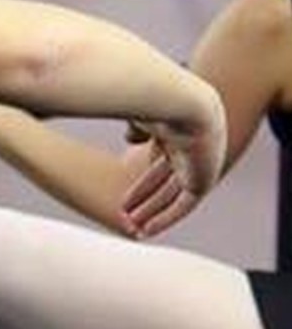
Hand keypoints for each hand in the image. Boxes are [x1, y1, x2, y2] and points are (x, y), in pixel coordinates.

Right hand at [122, 77, 225, 231]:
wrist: (181, 100)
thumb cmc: (152, 99)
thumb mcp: (139, 115)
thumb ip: (137, 128)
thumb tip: (131, 140)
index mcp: (177, 129)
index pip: (159, 160)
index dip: (141, 181)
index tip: (123, 197)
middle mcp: (191, 147)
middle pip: (166, 180)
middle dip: (146, 200)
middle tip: (126, 217)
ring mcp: (200, 162)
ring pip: (174, 194)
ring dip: (153, 212)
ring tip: (133, 228)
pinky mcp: (205, 177)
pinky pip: (186, 204)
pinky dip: (167, 217)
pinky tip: (149, 229)